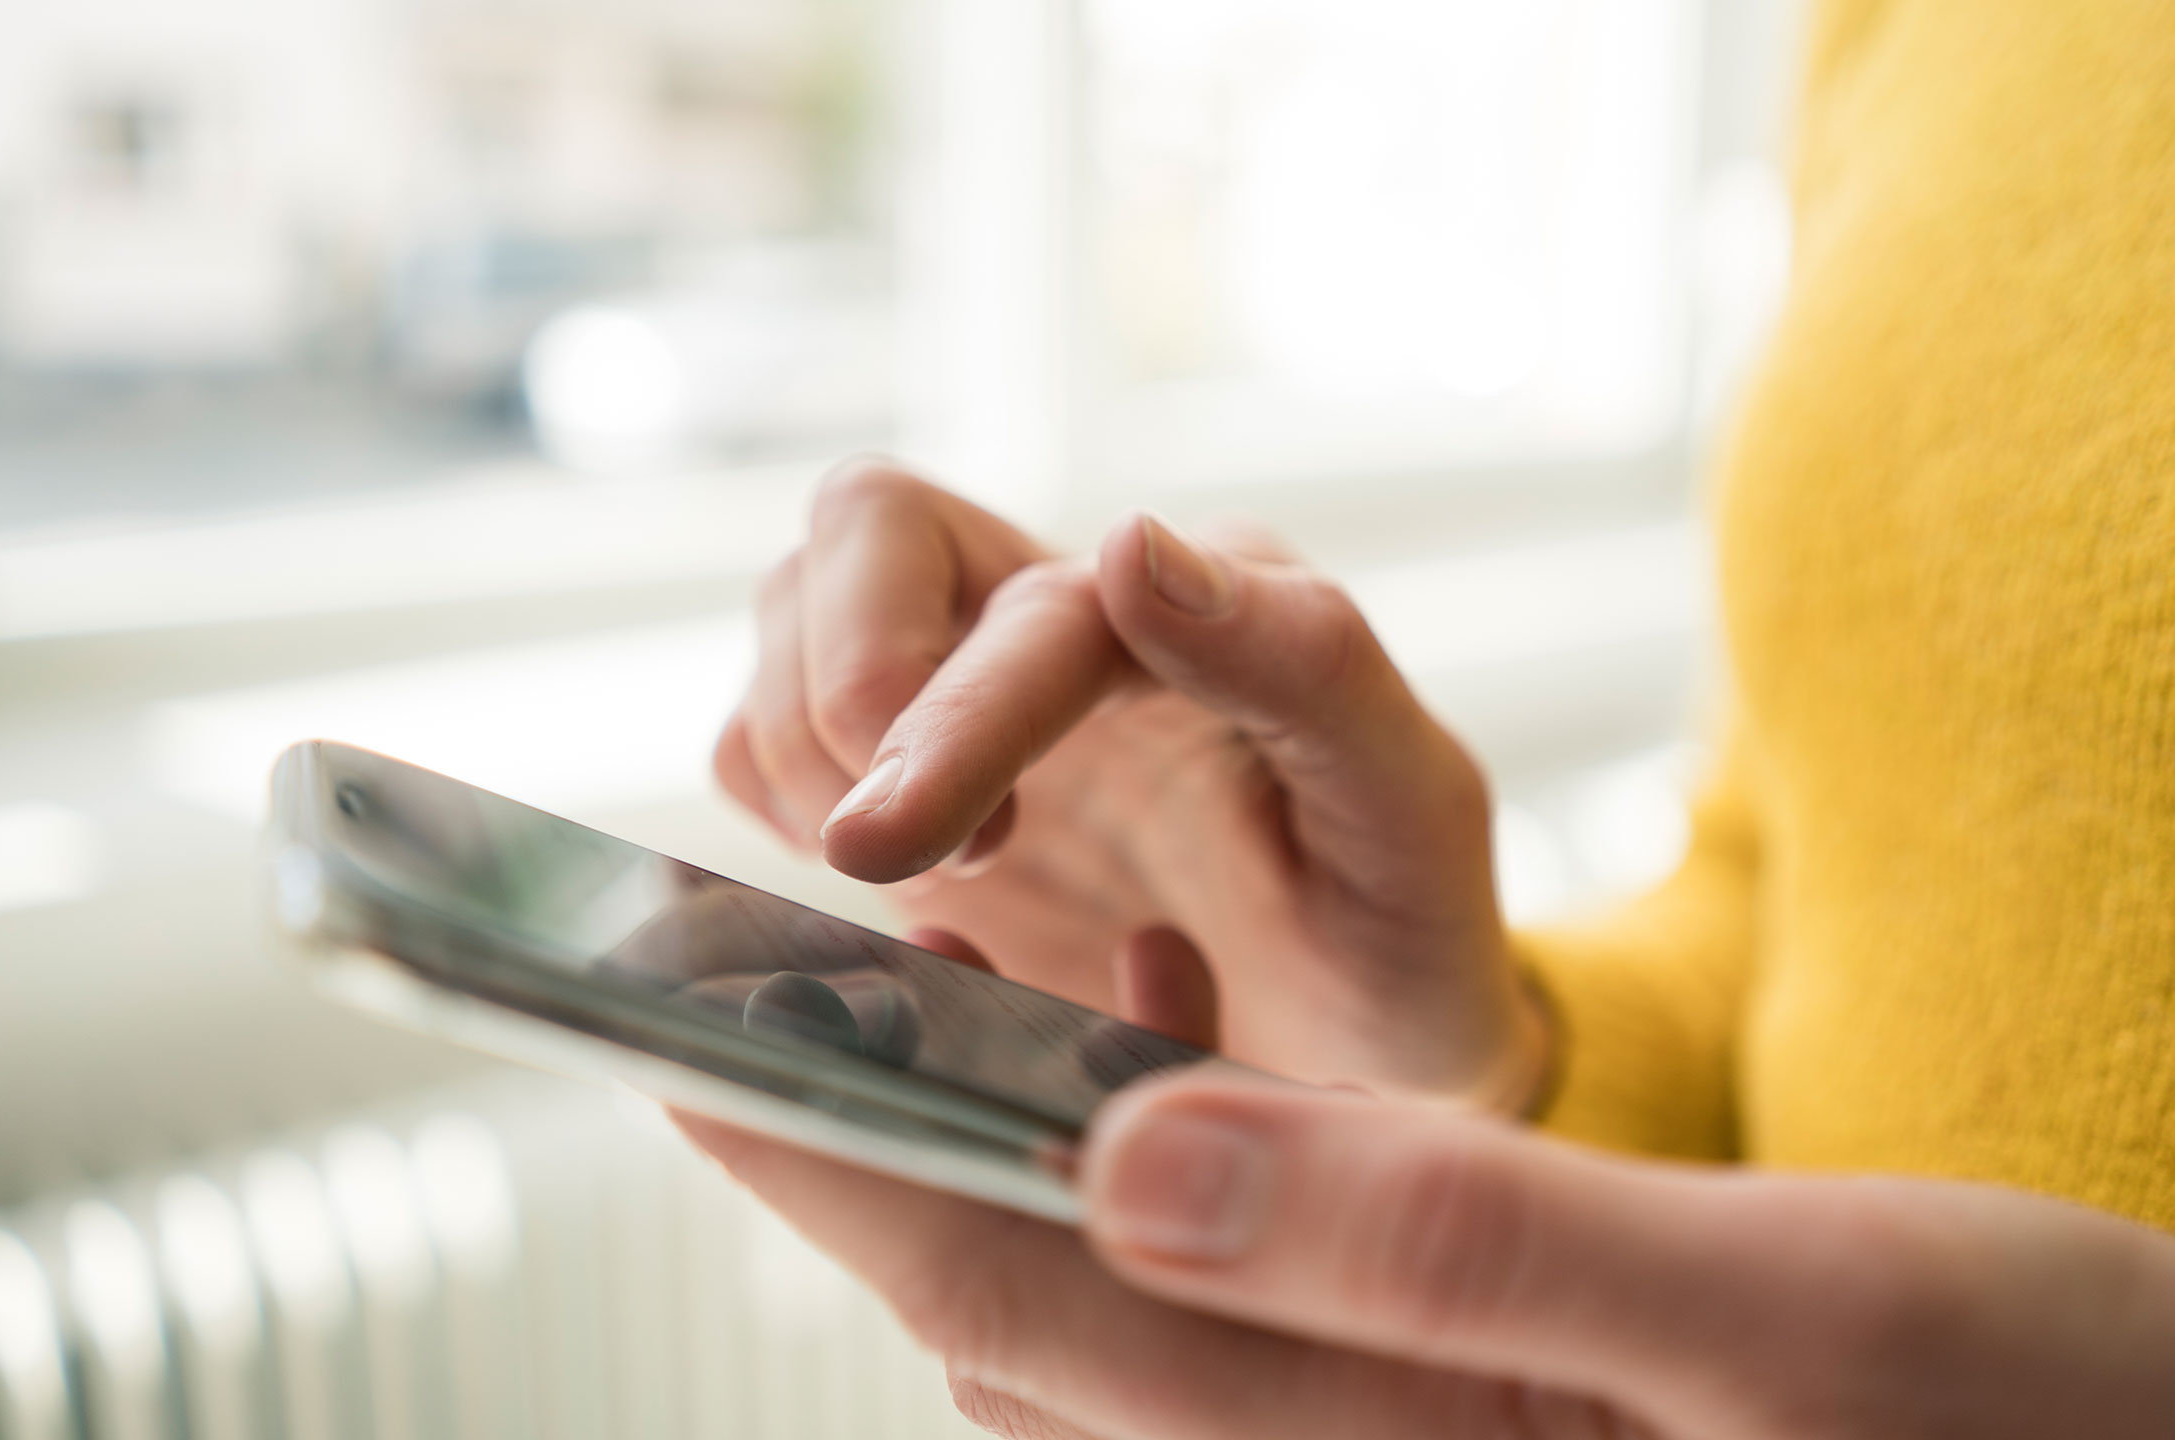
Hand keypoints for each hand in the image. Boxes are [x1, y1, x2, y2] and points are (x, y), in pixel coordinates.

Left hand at [682, 1076, 2174, 1439]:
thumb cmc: (2051, 1427)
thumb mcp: (1788, 1320)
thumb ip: (1449, 1253)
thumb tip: (1135, 1153)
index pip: (1055, 1316)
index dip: (860, 1171)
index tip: (697, 1040)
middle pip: (1047, 1335)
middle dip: (881, 1169)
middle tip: (735, 1006)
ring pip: (1124, 1339)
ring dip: (992, 1175)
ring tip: (895, 1021)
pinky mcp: (1483, 1438)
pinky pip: (1243, 1334)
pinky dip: (1151, 1200)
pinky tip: (1133, 1087)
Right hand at [714, 459, 1542, 1104]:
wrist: (1368, 1064)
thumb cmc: (1403, 942)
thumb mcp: (1412, 820)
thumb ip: (1314, 669)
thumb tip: (1134, 547)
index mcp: (1209, 605)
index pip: (1039, 605)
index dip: (963, 713)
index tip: (944, 850)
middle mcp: (1077, 617)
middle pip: (865, 526)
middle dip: (844, 691)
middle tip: (926, 862)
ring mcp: (975, 690)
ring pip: (791, 611)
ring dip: (806, 756)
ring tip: (936, 885)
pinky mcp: (903, 780)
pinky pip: (762, 739)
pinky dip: (777, 809)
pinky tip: (891, 901)